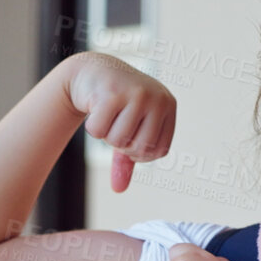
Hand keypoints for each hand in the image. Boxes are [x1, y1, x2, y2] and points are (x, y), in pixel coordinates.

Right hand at [60, 52, 176, 193]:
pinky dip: (93, 126)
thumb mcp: (127, 129)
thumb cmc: (115, 103)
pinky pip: (100, 131)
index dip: (140, 154)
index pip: (159, 151)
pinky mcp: (113, 93)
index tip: (129, 140)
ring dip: (106, 134)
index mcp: (168, 106)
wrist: (92, 70)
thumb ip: (127, 159)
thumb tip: (120, 189)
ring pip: (118, 140)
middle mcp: (157, 99)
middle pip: (140, 148)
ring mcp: (136, 94)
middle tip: (116, 126)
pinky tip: (95, 107)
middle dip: (122, 145)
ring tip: (107, 114)